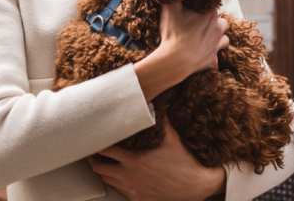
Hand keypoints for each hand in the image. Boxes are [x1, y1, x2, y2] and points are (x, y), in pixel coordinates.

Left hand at [88, 120, 225, 200]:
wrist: (197, 186)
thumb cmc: (185, 160)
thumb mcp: (173, 137)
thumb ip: (162, 120)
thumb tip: (157, 102)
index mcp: (134, 159)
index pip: (105, 150)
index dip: (99, 142)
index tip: (99, 136)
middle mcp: (129, 176)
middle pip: (98, 167)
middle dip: (96, 158)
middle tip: (97, 150)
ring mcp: (132, 189)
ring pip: (106, 180)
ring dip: (104, 170)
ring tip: (107, 161)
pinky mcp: (137, 199)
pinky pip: (118, 190)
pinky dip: (117, 182)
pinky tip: (123, 175)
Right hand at [134, 2, 228, 100]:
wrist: (174, 61)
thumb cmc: (174, 33)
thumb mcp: (170, 9)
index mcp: (211, 15)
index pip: (212, 7)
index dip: (203, 9)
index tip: (194, 12)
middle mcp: (218, 29)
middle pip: (222, 23)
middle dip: (215, 24)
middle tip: (199, 26)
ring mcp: (216, 46)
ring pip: (224, 40)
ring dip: (217, 40)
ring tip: (204, 41)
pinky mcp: (212, 61)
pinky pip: (215, 61)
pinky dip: (209, 60)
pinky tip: (201, 59)